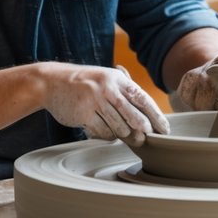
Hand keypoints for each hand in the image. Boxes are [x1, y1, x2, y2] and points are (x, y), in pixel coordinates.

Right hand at [42, 63, 169, 146]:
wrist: (52, 83)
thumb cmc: (85, 84)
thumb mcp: (106, 79)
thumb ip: (125, 93)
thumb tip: (148, 115)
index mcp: (118, 79)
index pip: (143, 99)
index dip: (156, 116)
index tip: (165, 129)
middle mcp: (108, 88)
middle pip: (134, 116)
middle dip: (143, 130)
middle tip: (147, 138)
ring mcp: (95, 101)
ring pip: (120, 127)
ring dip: (124, 134)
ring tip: (125, 135)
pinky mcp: (84, 115)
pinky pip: (104, 133)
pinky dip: (108, 135)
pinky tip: (106, 131)